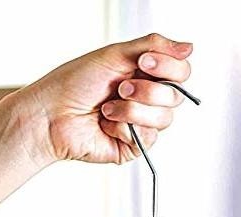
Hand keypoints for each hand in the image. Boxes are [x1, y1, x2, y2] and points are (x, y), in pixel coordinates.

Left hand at [10, 33, 194, 167]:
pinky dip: (122, 127)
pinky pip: (145, 137)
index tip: (144, 62)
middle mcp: (146, 99)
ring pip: (163, 119)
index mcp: (144, 74)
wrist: (52, 115)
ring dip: (132, 109)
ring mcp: (140, 124)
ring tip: (107, 108)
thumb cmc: (74, 83)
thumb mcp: (116, 54)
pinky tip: (105, 125)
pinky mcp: (133, 147)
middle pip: (175, 96)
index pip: (180, 72)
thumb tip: (188, 47)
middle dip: (147, 90)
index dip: (169, 67)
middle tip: (120, 87)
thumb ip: (154, 46)